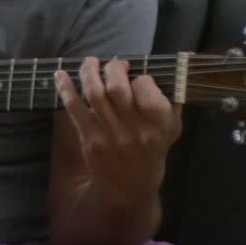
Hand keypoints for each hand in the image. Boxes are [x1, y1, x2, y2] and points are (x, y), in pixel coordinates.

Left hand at [55, 57, 181, 203]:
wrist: (129, 187)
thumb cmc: (153, 151)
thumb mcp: (173, 128)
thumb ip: (174, 96)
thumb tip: (185, 57)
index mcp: (160, 125)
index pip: (147, 90)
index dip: (140, 77)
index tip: (137, 76)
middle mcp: (135, 130)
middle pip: (118, 89)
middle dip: (113, 69)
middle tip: (113, 63)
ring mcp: (110, 135)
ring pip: (94, 94)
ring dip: (88, 72)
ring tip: (89, 61)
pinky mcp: (89, 139)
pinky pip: (74, 108)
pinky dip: (66, 89)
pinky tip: (61, 74)